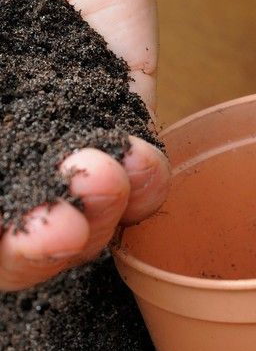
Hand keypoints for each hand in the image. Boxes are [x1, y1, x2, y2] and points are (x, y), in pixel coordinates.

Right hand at [0, 0, 169, 290]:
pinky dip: (146, 176)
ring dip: (104, 212)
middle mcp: (21, 149)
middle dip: (48, 243)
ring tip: (100, 178)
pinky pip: (145, 163)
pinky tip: (135, 157)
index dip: (1, 244)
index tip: (17, 232)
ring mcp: (74, 132)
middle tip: (61, 228)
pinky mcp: (125, 106)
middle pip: (40, 234)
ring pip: (100, 210)